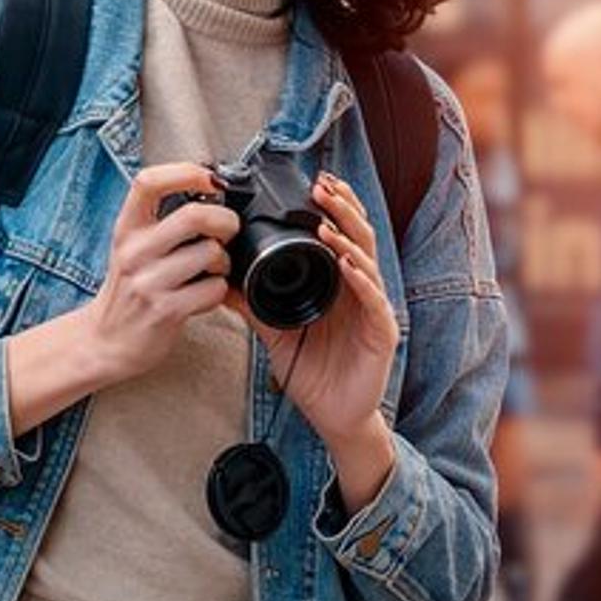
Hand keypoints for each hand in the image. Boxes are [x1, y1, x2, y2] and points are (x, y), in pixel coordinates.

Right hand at [79, 163, 244, 384]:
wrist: (106, 340)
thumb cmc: (128, 289)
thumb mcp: (131, 246)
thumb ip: (160, 221)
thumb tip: (208, 190)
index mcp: (126, 228)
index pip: (148, 182)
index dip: (185, 172)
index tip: (210, 179)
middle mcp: (134, 251)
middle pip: (194, 216)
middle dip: (225, 220)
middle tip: (228, 230)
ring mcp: (148, 282)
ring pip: (210, 253)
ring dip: (223, 261)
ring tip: (213, 270)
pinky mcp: (166, 311)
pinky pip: (213, 289)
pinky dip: (219, 290)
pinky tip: (204, 294)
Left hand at [230, 171, 399, 499]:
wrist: (333, 415)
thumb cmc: (311, 370)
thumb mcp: (273, 328)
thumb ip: (251, 300)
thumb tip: (218, 276)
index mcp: (338, 282)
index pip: (340, 234)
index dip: (333, 207)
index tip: (313, 184)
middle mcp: (361, 288)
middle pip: (358, 237)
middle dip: (342, 209)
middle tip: (322, 187)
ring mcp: (374, 309)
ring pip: (368, 262)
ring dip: (348, 238)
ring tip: (327, 222)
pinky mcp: (382, 332)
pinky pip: (374, 300)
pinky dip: (361, 279)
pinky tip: (347, 264)